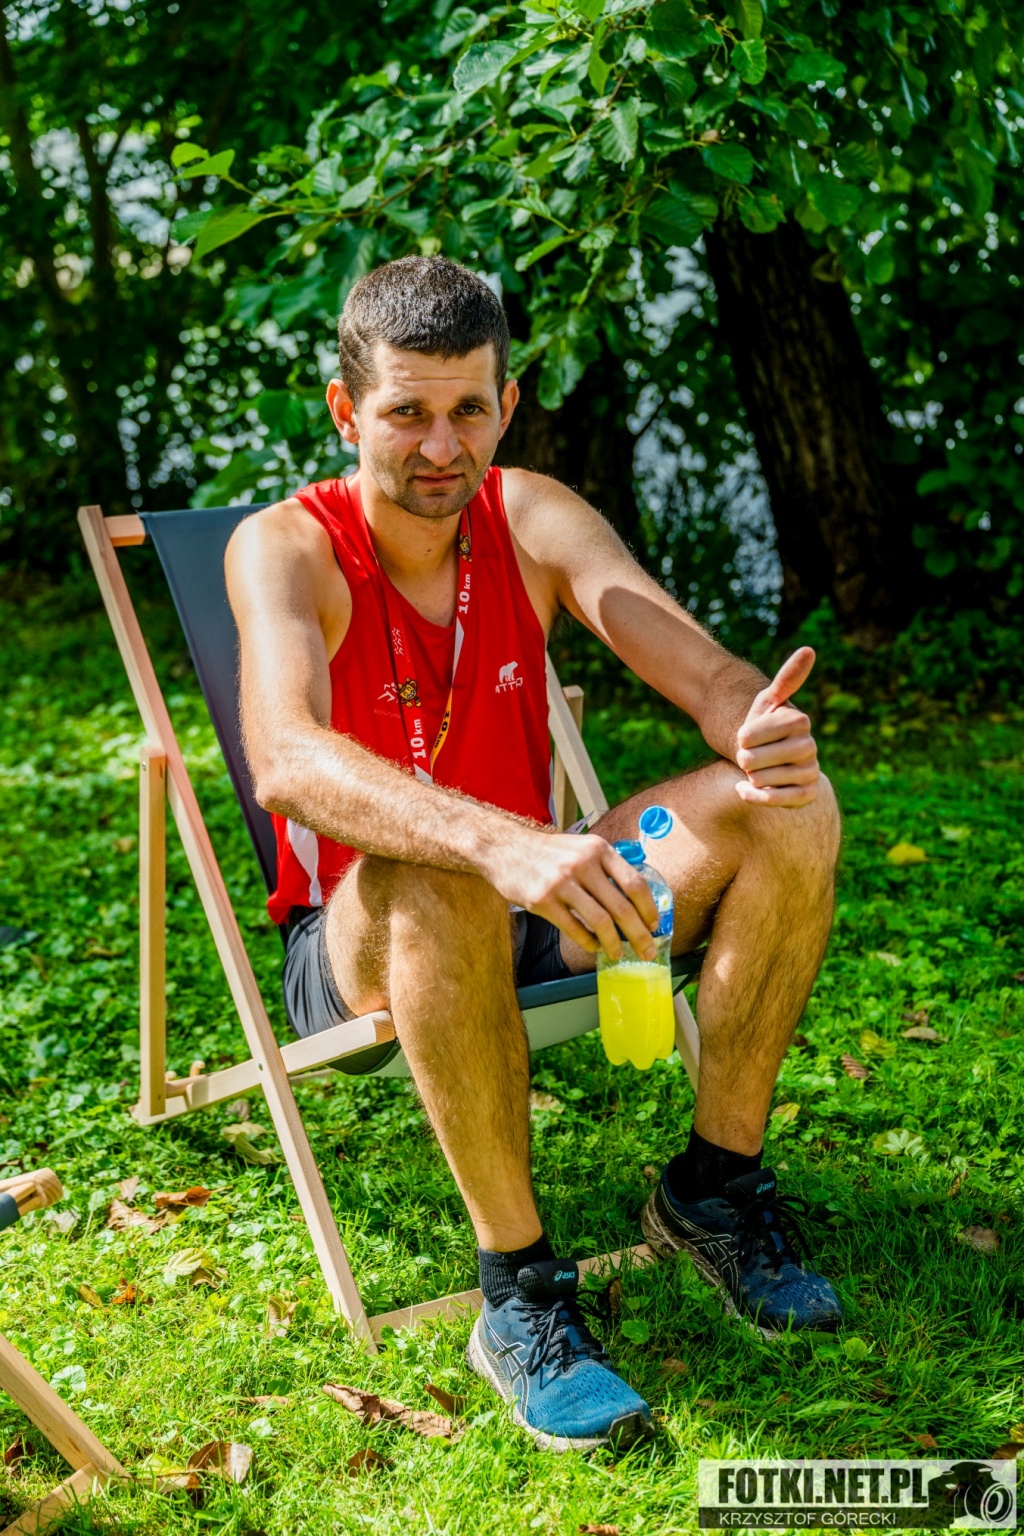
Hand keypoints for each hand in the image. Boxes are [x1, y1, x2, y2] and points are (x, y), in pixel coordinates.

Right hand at [490, 830, 659, 961]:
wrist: (506, 849)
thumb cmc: (550, 853)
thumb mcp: (582, 848)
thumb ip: (607, 866)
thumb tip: (636, 899)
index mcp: (598, 850)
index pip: (634, 883)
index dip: (649, 908)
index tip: (654, 925)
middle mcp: (582, 864)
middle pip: (621, 907)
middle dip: (639, 934)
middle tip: (647, 950)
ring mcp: (561, 883)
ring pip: (600, 922)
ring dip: (614, 943)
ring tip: (617, 953)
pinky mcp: (543, 901)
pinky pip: (574, 929)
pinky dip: (588, 942)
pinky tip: (593, 946)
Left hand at [735, 646, 819, 807]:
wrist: (767, 757)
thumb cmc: (763, 727)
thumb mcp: (768, 701)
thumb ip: (786, 678)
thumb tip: (809, 649)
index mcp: (800, 721)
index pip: (754, 734)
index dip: (744, 736)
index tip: (745, 735)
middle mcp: (811, 747)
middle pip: (756, 759)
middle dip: (745, 758)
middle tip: (749, 755)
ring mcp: (810, 772)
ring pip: (762, 779)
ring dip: (750, 776)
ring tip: (756, 769)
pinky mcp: (807, 795)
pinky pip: (776, 800)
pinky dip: (755, 796)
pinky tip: (746, 788)